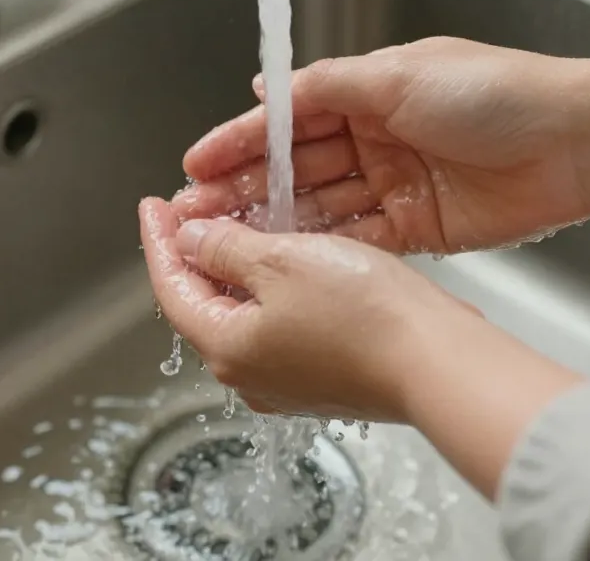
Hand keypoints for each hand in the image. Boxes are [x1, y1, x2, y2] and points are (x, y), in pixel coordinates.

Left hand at [138, 197, 480, 421]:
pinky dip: (276, 289)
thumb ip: (227, 247)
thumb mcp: (283, 260)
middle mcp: (251, 375)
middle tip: (193, 210)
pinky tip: (291, 260)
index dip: (159, 241)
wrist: (437, 361)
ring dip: (240, 268)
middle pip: (205, 304)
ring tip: (242, 226)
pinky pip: (283, 325)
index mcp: (227, 347)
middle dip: (197, 254)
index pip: (171, 288)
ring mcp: (289, 381)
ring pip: (247, 313)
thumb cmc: (366, 315)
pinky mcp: (325, 377)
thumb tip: (190, 240)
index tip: (152, 207)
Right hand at [172, 37, 587, 253]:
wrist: (573, 142)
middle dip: (246, 187)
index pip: (288, 118)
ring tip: (225, 240)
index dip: (240, 141)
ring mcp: (394, 184)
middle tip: (197, 213)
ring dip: (275, 221)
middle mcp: (376, 138)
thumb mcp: (399, 73)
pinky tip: (285, 257)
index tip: (196, 164)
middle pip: (297, 166)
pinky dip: (323, 248)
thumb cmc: (493, 93)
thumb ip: (327, 85)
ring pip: (321, 206)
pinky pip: (358, 238)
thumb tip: (264, 86)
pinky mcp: (417, 227)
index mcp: (368, 93)